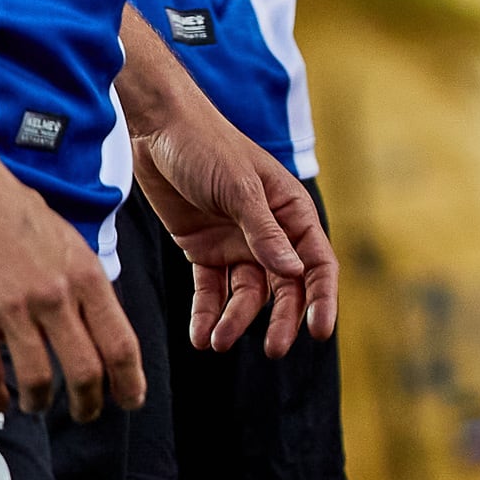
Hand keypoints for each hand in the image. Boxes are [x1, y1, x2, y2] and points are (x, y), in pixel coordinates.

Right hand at [0, 160, 144, 419]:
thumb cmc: (16, 213)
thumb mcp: (69, 242)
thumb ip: (86, 286)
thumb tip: (101, 330)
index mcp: (85, 275)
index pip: (120, 343)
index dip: (130, 382)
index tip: (131, 402)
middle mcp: (54, 296)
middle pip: (85, 371)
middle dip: (90, 404)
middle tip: (87, 414)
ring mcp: (10, 309)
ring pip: (37, 380)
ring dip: (40, 403)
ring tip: (37, 405)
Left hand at [130, 99, 335, 359]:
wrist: (157, 129)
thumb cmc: (208, 147)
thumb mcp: (239, 189)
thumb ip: (264, 233)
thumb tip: (295, 273)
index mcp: (290, 211)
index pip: (316, 261)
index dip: (322, 297)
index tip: (321, 332)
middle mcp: (269, 232)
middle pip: (284, 285)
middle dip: (281, 318)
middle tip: (275, 350)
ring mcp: (236, 242)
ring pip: (245, 293)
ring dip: (235, 319)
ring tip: (217, 342)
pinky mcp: (204, 249)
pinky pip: (210, 290)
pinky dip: (207, 313)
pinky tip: (200, 336)